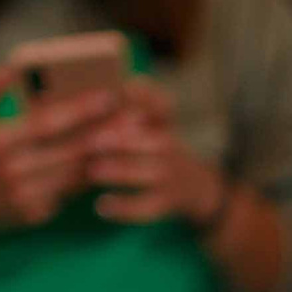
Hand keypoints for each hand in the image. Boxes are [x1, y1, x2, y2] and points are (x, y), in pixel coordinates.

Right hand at [0, 67, 119, 231]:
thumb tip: (11, 66)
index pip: (49, 122)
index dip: (82, 108)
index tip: (110, 94)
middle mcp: (12, 173)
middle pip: (70, 149)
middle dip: (106, 131)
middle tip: (136, 115)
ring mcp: (24, 197)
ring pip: (75, 173)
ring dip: (106, 154)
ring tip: (132, 135)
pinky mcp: (33, 215)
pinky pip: (68, 192)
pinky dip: (88, 175)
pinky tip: (112, 160)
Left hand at [84, 79, 225, 225]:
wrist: (197, 188)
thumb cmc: (158, 150)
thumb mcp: (155, 122)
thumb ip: (136, 104)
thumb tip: (113, 83)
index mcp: (164, 124)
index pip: (162, 106)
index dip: (147, 97)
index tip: (124, 87)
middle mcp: (171, 146)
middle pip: (154, 139)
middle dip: (123, 138)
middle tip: (93, 139)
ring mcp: (171, 175)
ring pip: (149, 172)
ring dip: (121, 171)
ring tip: (93, 170)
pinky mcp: (167, 201)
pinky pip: (147, 206)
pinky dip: (124, 208)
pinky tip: (101, 206)